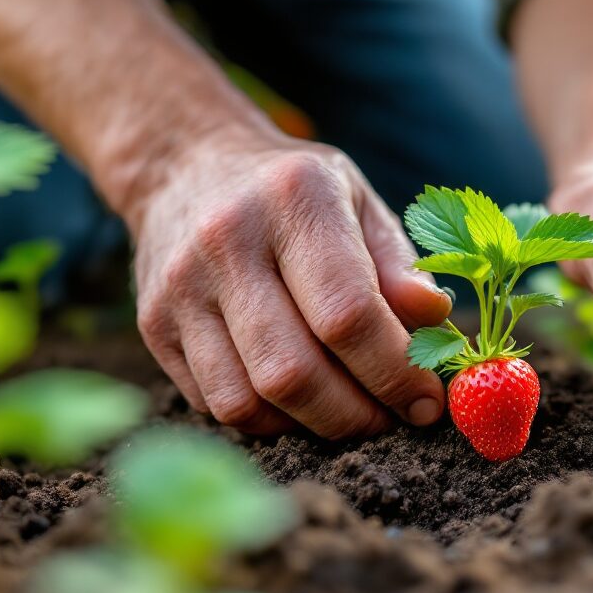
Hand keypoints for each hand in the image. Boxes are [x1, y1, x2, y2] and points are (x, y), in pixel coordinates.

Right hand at [129, 128, 451, 436]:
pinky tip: (299, 402)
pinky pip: (216, 404)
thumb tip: (438, 321)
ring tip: (349, 414)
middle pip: (293, 371)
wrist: (185, 165)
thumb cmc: (295, 193)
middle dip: (355, 415)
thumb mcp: (359, 203)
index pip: (348, 314)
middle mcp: (227, 240)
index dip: (394, 372)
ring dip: (310, 427)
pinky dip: (268, 420)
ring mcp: (180, 287)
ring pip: (247, 401)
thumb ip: (401, 265)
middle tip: (391, 420)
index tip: (427, 401)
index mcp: (294, 199)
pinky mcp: (153, 325)